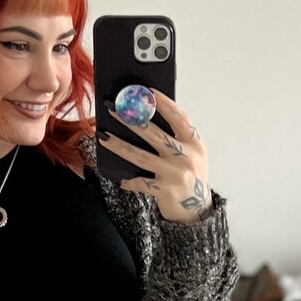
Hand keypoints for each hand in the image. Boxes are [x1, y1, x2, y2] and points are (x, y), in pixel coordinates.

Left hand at [97, 88, 212, 223]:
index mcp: (195, 143)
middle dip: (131, 119)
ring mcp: (175, 174)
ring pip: (141, 156)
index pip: (179, 117)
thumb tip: (146, 114)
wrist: (197, 210)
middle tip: (113, 108)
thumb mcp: (192, 153)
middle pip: (154, 134)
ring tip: (103, 136)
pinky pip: (140, 182)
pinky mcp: (165, 191)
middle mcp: (186, 157)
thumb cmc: (191, 176)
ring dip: (119, 145)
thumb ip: (177, 137)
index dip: (164, 103)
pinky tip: (119, 178)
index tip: (147, 91)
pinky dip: (129, 181)